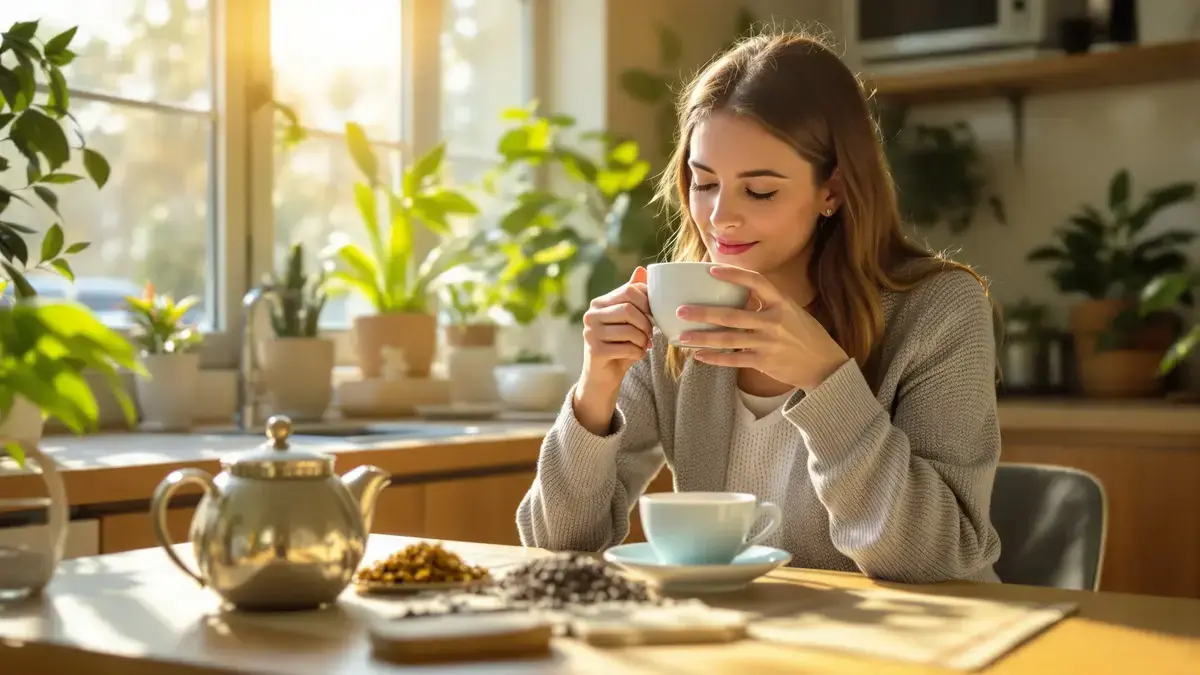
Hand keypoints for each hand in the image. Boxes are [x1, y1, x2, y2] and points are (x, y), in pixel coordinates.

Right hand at [579, 266, 652, 395]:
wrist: (603, 376)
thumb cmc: (619, 344)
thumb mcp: (628, 319)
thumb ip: (633, 296)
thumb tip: (641, 270)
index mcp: (599, 303)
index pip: (629, 290)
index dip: (647, 302)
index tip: (652, 315)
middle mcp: (591, 315)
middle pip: (629, 309)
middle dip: (646, 323)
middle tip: (650, 334)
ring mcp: (590, 333)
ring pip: (629, 330)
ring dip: (643, 340)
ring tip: (644, 345)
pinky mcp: (594, 351)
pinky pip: (627, 348)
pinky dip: (638, 353)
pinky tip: (637, 355)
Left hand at [676, 265, 849, 391]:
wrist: (824, 364)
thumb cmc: (803, 334)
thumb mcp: (790, 310)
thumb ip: (766, 302)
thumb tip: (734, 291)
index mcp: (781, 302)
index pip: (755, 282)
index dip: (733, 275)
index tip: (711, 270)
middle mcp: (774, 321)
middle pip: (732, 315)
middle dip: (704, 312)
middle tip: (681, 310)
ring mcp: (769, 342)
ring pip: (728, 339)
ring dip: (702, 337)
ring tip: (681, 335)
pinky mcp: (765, 361)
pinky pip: (734, 359)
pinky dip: (715, 358)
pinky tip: (699, 355)